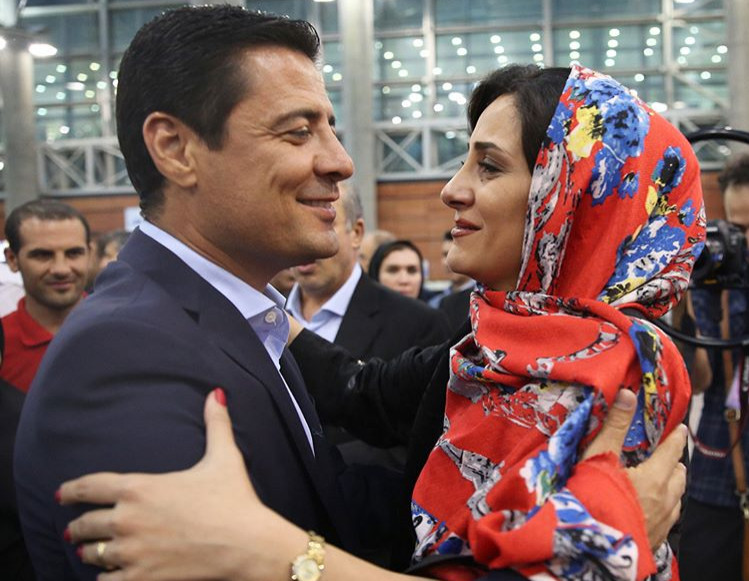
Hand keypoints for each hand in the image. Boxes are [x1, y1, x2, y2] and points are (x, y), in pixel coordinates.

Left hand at [60, 388, 294, 579]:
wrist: (247, 544)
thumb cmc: (235, 500)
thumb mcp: (224, 457)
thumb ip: (216, 424)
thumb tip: (216, 393)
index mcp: (140, 488)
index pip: (90, 487)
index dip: (71, 490)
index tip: (62, 494)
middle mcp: (128, 519)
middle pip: (85, 524)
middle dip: (77, 526)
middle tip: (73, 529)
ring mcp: (132, 552)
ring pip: (92, 554)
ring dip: (88, 552)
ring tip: (87, 552)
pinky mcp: (142, 578)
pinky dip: (103, 578)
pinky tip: (107, 575)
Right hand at [582, 389, 687, 548]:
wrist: (586, 544)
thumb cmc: (591, 496)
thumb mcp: (598, 456)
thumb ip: (614, 425)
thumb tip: (627, 394)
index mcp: (654, 478)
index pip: (672, 451)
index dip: (676, 438)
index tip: (680, 429)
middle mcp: (664, 501)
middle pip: (679, 476)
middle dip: (675, 463)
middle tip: (666, 454)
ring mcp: (660, 523)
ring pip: (676, 499)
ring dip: (671, 486)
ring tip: (659, 480)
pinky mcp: (652, 539)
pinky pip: (668, 518)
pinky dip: (664, 506)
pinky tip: (650, 507)